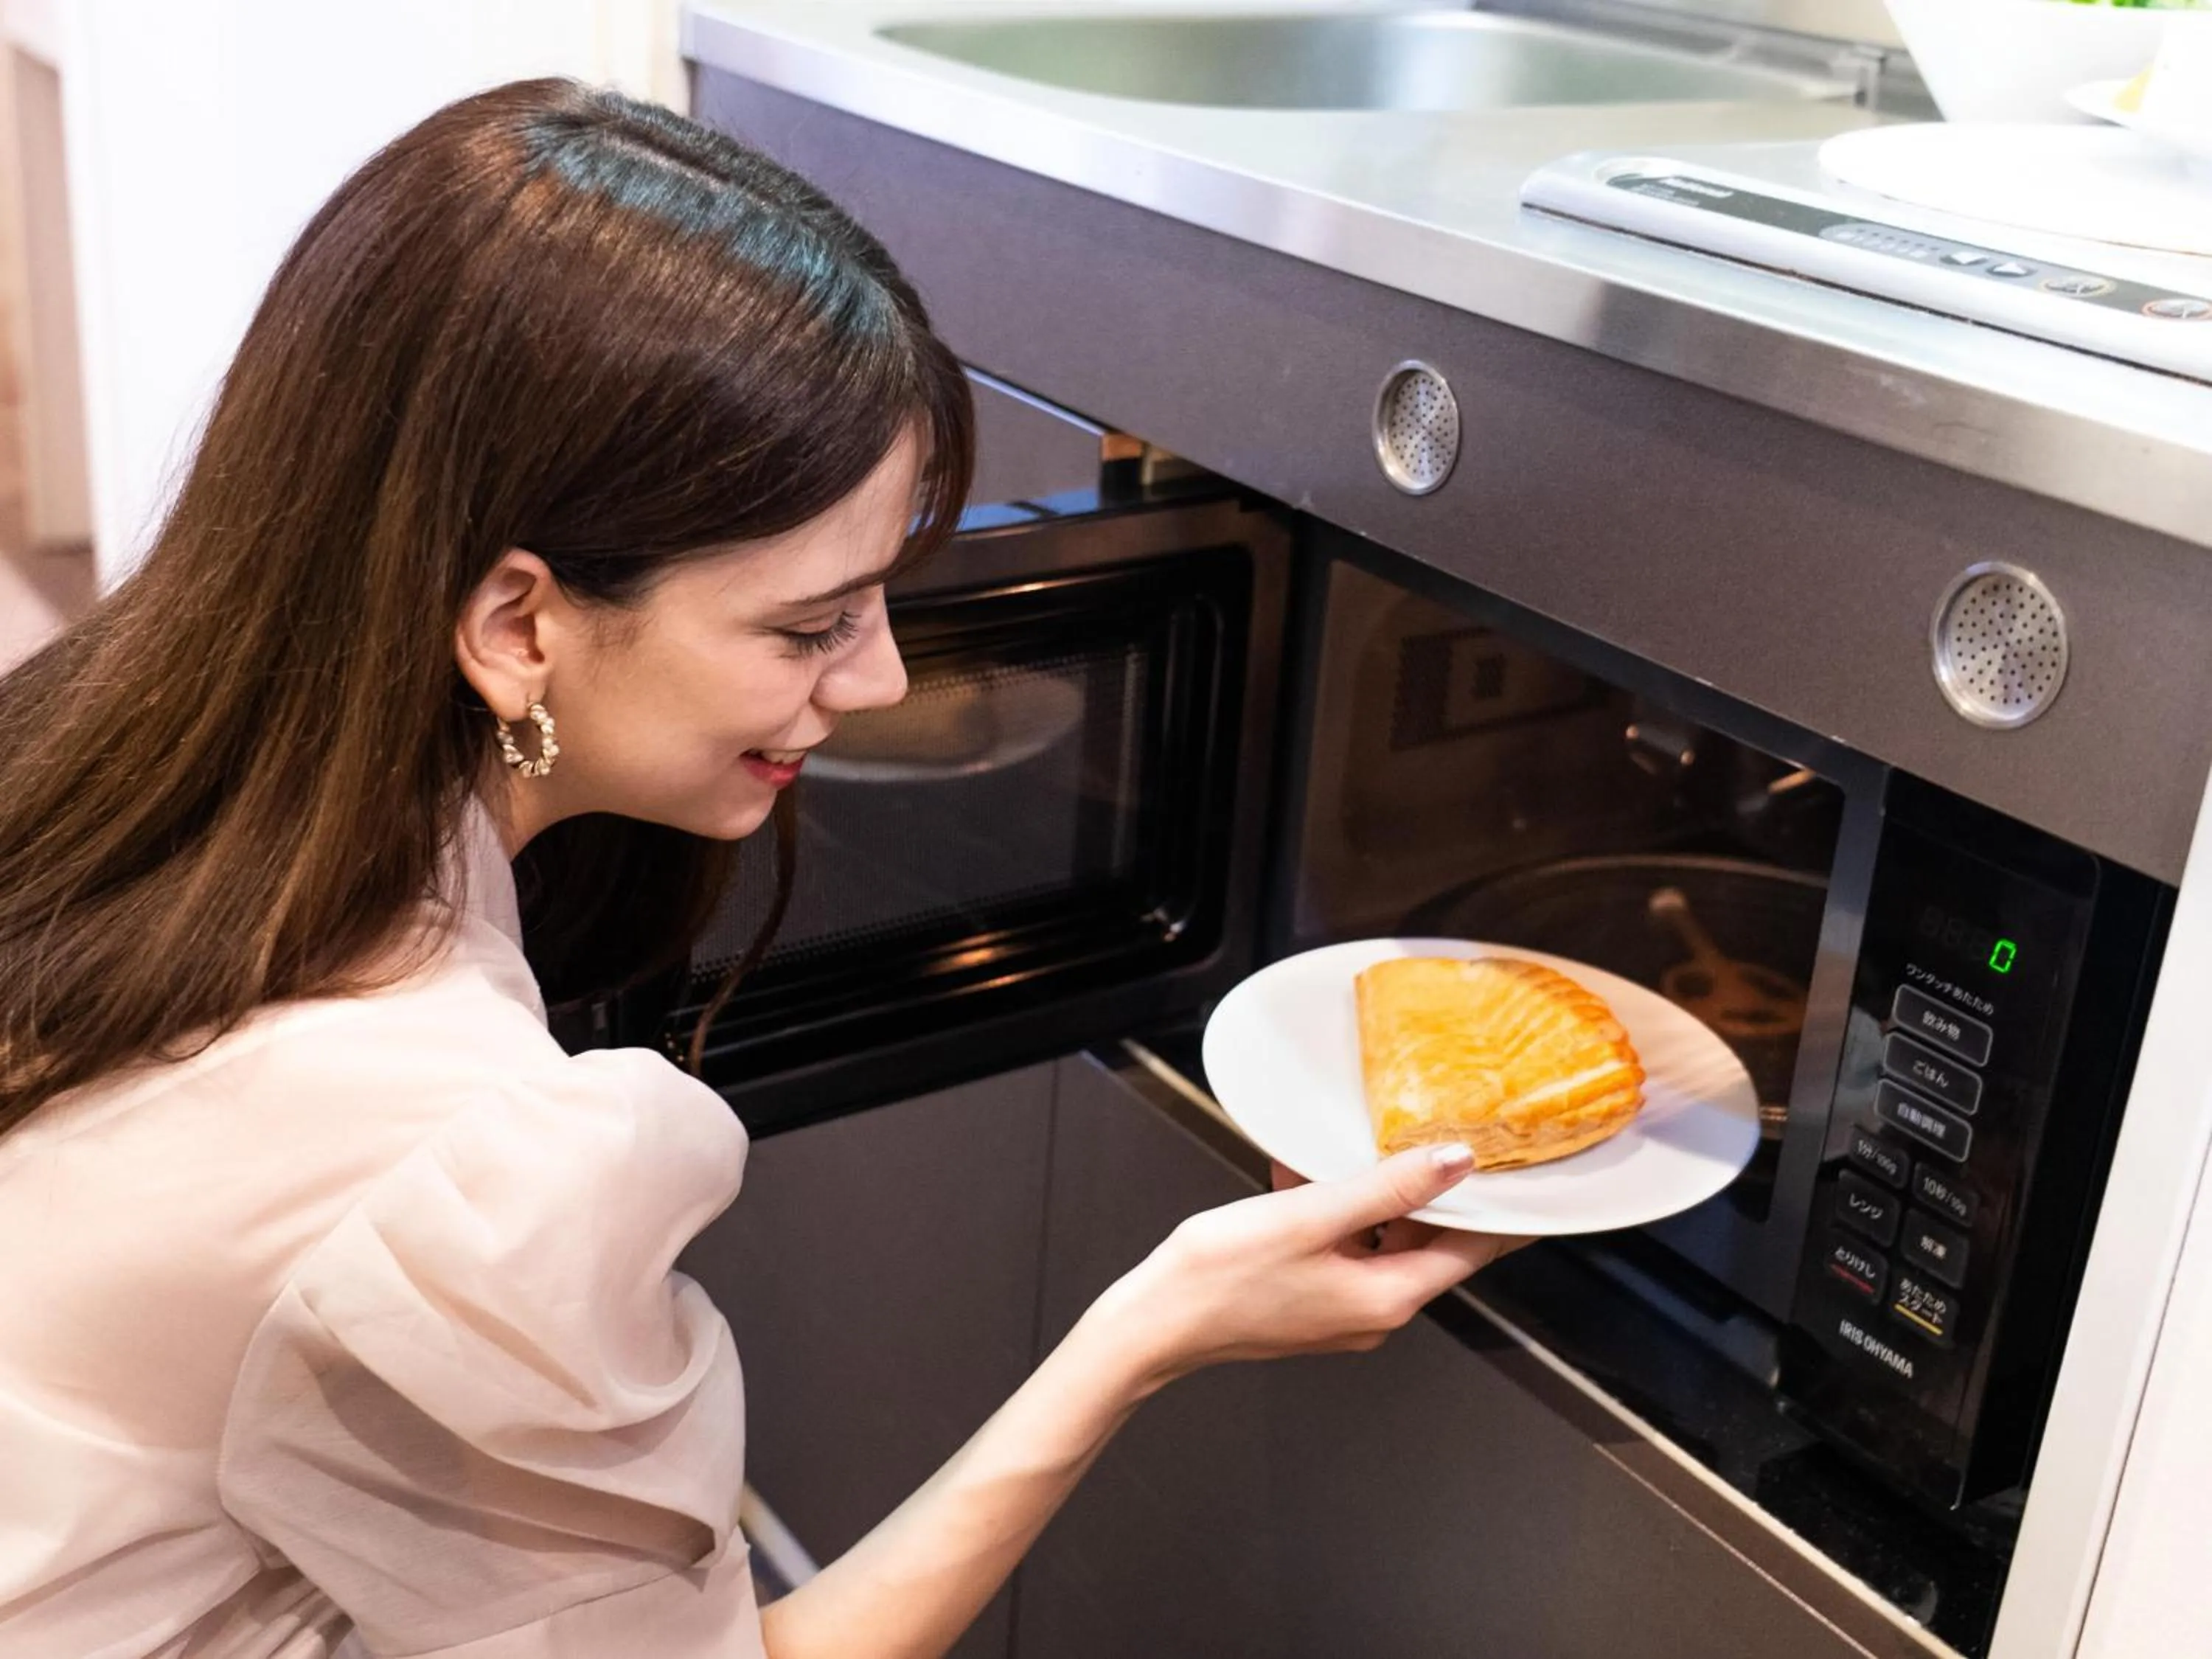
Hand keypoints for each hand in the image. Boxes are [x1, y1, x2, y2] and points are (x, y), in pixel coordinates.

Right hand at [1084, 1145, 1525, 1394]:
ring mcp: (1341, 1310)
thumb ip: (1389, 1187)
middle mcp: (1375, 1311)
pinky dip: (1336, 1213)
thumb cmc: (1225, 1275)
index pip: (1472, 1250)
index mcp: (1388, 1295)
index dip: (1501, 1211)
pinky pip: (1343, 1248)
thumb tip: (1455, 1163)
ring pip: (1381, 1241)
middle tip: (1439, 1138)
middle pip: (1428, 1243)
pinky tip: (1304, 1175)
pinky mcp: (1311, 1301)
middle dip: (1429, 1191)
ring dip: (1373, 1195)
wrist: (1157, 1322)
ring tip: (1358, 1149)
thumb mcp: (1315, 1216)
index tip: (1527, 1179)